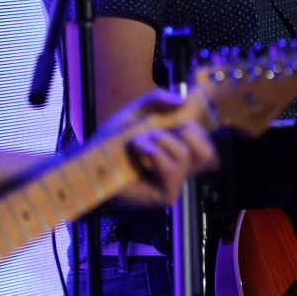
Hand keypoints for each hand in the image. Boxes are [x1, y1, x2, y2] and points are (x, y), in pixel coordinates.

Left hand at [105, 89, 220, 208]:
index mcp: (179, 153)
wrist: (88, 163)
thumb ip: (158, 99)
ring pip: (188, 155)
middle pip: (208, 152)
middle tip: (160, 130)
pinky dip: (156, 153)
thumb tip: (183, 101)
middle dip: (188, 132)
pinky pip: (172, 170)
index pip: (208, 146)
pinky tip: (139, 150)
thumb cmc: (111, 142)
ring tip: (140, 141)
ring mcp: (173, 183)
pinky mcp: (164, 195)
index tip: (183, 118)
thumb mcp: (136, 112)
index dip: (202, 130)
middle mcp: (180, 170)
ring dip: (163, 140)